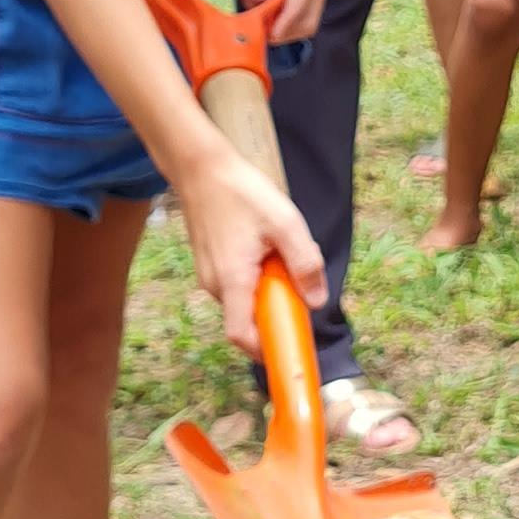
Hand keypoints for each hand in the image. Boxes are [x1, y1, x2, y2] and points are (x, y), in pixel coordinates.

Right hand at [178, 145, 326, 355]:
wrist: (201, 168)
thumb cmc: (241, 192)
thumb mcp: (285, 223)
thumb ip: (304, 263)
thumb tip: (317, 300)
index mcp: (232, 280)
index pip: (242, 335)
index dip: (265, 351)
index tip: (291, 350)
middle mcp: (215, 284)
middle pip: (247, 319)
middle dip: (275, 313)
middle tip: (298, 289)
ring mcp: (209, 274)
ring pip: (243, 300)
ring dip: (267, 292)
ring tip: (282, 258)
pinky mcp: (209, 263)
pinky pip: (236, 285)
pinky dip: (255, 280)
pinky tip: (266, 249)